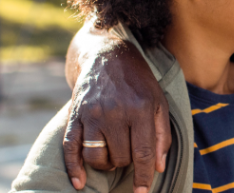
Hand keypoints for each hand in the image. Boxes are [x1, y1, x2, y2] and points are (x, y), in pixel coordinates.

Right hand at [62, 27, 170, 192]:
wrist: (107, 55)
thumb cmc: (139, 82)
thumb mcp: (159, 102)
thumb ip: (162, 135)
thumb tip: (157, 167)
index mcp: (140, 109)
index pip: (143, 153)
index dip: (143, 177)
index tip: (142, 192)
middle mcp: (115, 112)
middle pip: (120, 157)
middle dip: (125, 163)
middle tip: (128, 154)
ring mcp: (92, 114)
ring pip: (96, 156)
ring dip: (104, 165)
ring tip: (111, 158)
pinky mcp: (76, 114)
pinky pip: (71, 147)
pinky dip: (73, 168)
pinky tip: (79, 183)